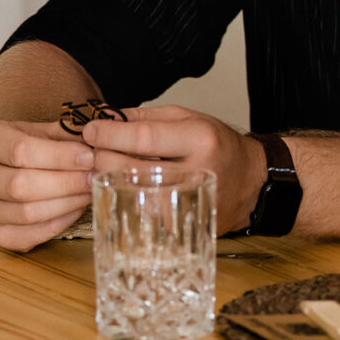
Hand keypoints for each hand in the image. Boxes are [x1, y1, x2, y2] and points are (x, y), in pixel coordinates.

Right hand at [0, 119, 94, 250]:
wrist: (12, 165)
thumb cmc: (35, 144)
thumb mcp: (47, 130)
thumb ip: (68, 136)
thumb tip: (98, 144)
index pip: (22, 151)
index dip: (60, 156)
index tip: (89, 156)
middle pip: (22, 186)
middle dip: (66, 183)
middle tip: (95, 177)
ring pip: (26, 213)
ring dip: (66, 204)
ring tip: (90, 191)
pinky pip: (28, 235)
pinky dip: (58, 224)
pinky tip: (76, 208)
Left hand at [83, 105, 266, 234]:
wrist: (249, 180)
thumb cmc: (217, 144)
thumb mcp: (187, 118)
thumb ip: (145, 117)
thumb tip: (105, 117)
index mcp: (199, 139)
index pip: (144, 137)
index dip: (110, 134)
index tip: (90, 129)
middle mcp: (195, 172)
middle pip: (132, 168)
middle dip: (102, 156)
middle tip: (90, 149)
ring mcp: (186, 202)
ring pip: (130, 194)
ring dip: (106, 180)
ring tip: (100, 166)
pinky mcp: (179, 222)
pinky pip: (139, 210)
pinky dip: (121, 197)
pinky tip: (116, 185)